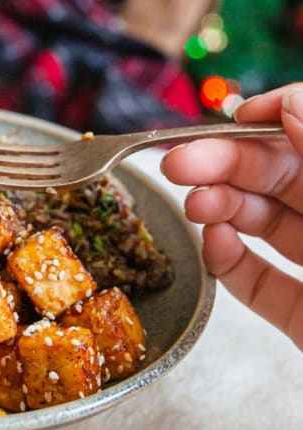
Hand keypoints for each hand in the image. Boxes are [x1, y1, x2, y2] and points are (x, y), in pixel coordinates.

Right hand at [161, 83, 302, 350]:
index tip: (234, 119)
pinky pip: (263, 282)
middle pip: (283, 177)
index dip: (277, 117)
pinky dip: (231, 263)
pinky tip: (215, 246)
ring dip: (222, 211)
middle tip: (179, 165)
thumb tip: (291, 106)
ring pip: (267, 227)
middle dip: (226, 166)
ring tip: (194, 207)